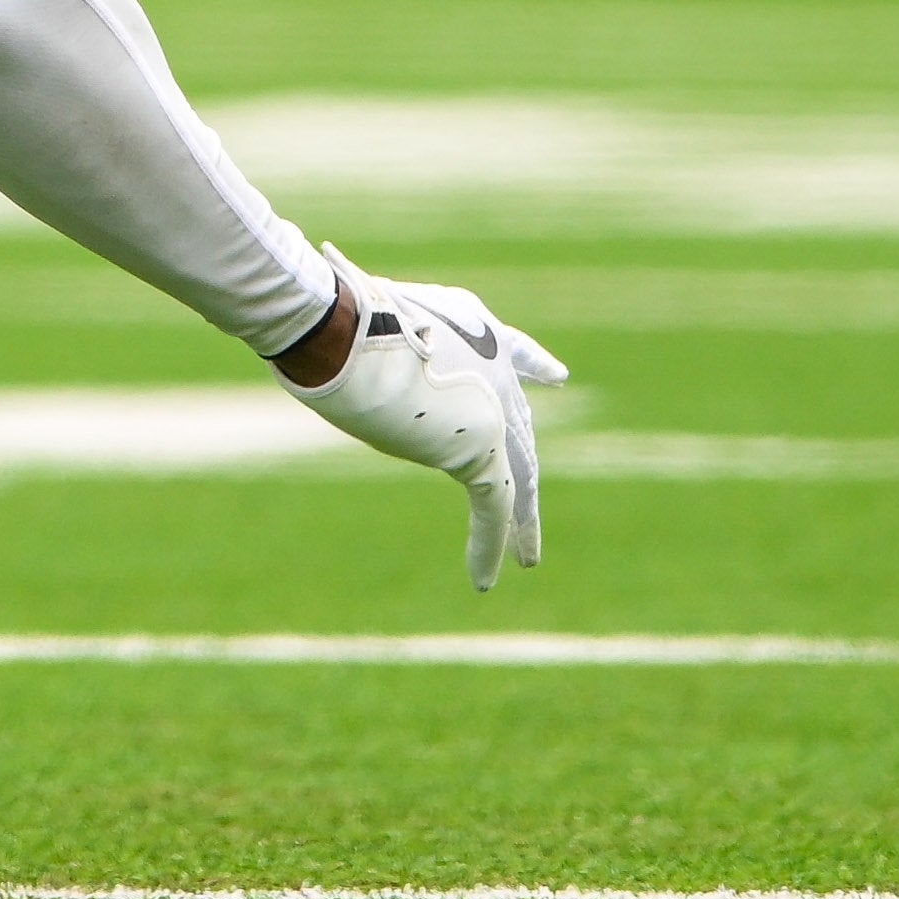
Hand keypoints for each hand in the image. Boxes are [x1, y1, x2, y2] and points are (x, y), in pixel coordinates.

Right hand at [286, 263, 566, 585]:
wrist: (354, 336)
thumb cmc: (343, 319)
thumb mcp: (361, 327)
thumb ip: (373, 349)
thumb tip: (343, 370)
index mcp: (473, 326)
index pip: (515, 351)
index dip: (534, 364)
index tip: (556, 376)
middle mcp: (494, 366)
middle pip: (519, 427)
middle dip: (527, 462)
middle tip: (537, 491)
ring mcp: (494, 406)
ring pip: (517, 474)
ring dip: (522, 520)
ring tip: (528, 558)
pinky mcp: (484, 446)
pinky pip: (495, 506)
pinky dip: (492, 543)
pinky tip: (486, 579)